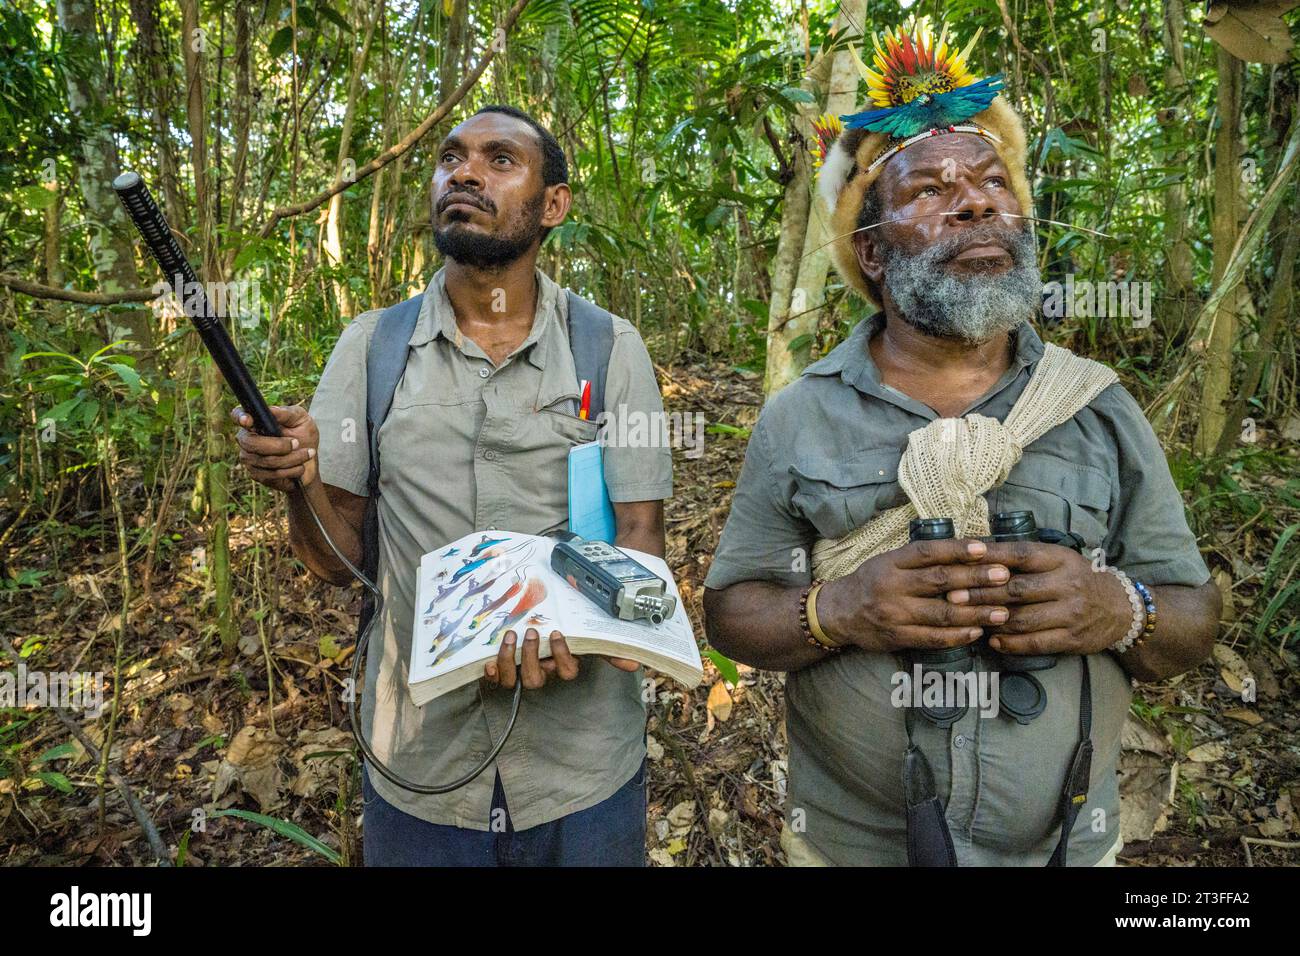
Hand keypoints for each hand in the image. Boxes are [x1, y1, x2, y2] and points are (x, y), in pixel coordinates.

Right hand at [231, 405, 318, 492]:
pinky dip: (291, 471)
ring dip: (292, 458)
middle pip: (251, 443)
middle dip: (278, 445)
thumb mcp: (301, 420)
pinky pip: (271, 475)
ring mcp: (249, 458)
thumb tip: (271, 410)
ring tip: (307, 454)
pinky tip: (300, 467)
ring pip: (266, 461)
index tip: (247, 420)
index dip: (239, 417)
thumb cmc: (304, 435)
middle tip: (297, 443)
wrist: (311, 462)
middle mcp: (247, 439)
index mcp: (256, 422)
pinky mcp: (257, 475)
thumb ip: (287, 413)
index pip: (238, 415)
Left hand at [482, 628, 638, 689]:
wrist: (535, 634)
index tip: (557, 634)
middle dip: (531, 657)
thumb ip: (607, 652)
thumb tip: (634, 664)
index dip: (561, 656)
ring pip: (513, 680)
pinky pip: (495, 681)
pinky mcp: (502, 674)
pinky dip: (491, 672)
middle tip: (532, 633)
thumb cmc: (563, 642)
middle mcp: (541, 676)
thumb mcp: (586, 643)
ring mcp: (520, 676)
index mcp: (562, 669)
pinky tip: (487, 662)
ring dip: (508, 660)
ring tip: (510, 636)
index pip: (566, 672)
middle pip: (535, 679)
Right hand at [816, 538, 1011, 653]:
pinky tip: (977, 632)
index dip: (956, 550)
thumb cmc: (872, 582)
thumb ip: (919, 559)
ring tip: (1002, 611)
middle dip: (976, 579)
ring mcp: (895, 614)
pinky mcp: (897, 637)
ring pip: (941, 613)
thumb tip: (965, 551)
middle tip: (1004, 576)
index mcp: (890, 563)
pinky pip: (933, 638)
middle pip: (940, 581)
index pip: (927, 553)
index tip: (984, 548)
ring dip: (975, 613)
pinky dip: (957, 635)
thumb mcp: (888, 561)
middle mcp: (892, 587)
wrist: (839, 613)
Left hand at [949, 541, 1131, 655]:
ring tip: (967, 619)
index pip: (1021, 555)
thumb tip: (979, 552)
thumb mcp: (1059, 560)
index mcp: (1061, 560)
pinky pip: (1035, 643)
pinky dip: (1010, 643)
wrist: (1122, 610)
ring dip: (991, 621)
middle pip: (1016, 590)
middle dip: (981, 593)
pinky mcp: (1072, 639)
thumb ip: (1027, 559)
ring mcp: (1071, 614)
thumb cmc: (1078, 579)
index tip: (963, 557)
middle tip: (952, 596)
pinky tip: (992, 640)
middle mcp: (1067, 585)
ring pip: (1022, 619)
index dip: (990, 556)